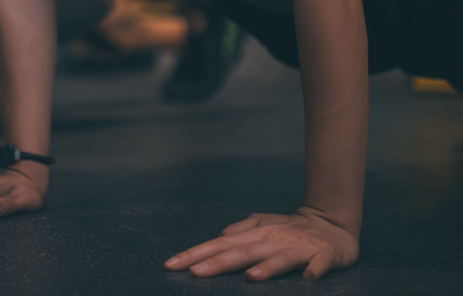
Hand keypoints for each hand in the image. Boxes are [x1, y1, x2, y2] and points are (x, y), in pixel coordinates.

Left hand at [164, 208, 359, 280]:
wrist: (331, 223)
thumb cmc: (291, 228)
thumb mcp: (262, 224)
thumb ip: (240, 230)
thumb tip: (219, 235)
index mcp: (255, 233)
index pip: (219, 244)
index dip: (195, 254)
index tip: (172, 264)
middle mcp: (272, 238)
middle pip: (241, 251)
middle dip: (217, 262)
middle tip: (193, 273)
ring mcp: (297, 247)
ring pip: (279, 258)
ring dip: (266, 267)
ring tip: (249, 277)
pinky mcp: (322, 256)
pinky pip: (318, 265)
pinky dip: (314, 271)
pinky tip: (309, 280)